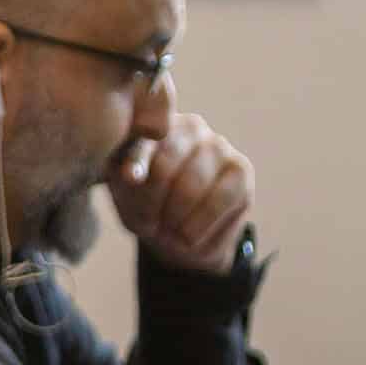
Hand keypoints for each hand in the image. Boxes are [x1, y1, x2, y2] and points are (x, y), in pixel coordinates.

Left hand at [107, 113, 252, 276]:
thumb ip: (124, 178)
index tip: (131, 179)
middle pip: (165, 166)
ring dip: (174, 219)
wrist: (179, 238)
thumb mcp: (125, 194)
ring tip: (168, 233)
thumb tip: (131, 174)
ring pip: (192, 185)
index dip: (137, 163)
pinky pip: (219, 199)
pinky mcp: (241, 170)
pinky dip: (198, 225)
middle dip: (153, 204)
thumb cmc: (147, 207)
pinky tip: (188, 236)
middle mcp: (190, 128)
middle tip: (149, 226)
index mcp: (155, 126)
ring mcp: (218, 146)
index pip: (142, 141)